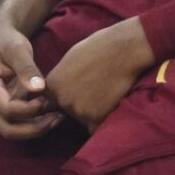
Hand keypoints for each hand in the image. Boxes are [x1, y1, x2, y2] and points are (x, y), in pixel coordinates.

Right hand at [0, 18, 61, 138]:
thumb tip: (38, 88)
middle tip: (57, 117)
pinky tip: (52, 114)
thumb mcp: (17, 49)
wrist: (0, 38)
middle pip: (8, 130)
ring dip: (36, 129)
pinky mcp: (3, 108)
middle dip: (34, 129)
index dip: (30, 110)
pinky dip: (35, 124)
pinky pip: (17, 124)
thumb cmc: (7, 41)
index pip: (7, 110)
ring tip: (58, 117)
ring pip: (13, 131)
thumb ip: (26, 68)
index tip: (47, 99)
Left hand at [42, 16, 154, 131]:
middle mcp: (60, 99)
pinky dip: (102, 120)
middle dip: (79, 104)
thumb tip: (60, 86)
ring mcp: (76, 110)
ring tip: (104, 94)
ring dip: (92, 112)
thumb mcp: (70, 59)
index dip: (69, 94)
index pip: (54, 99)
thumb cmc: (99, 47)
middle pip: (67, 110)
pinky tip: (110, 104)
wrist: (123, 50)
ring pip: (82, 118)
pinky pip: (95, 127)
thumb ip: (62, 77)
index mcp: (51, 84)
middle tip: (95, 90)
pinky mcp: (94, 118)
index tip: (81, 87)